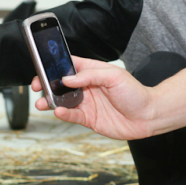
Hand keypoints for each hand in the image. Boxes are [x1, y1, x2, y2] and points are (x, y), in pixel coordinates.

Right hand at [30, 56, 156, 139]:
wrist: (148, 115)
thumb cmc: (135, 92)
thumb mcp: (113, 76)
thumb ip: (89, 75)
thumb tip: (68, 78)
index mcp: (91, 71)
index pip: (68, 65)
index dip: (53, 66)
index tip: (41, 67)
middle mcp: (86, 87)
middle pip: (60, 84)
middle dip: (46, 84)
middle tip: (37, 86)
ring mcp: (87, 103)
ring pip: (63, 101)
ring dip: (51, 101)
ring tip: (42, 102)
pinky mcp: (89, 119)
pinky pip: (72, 115)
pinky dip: (64, 114)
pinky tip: (59, 111)